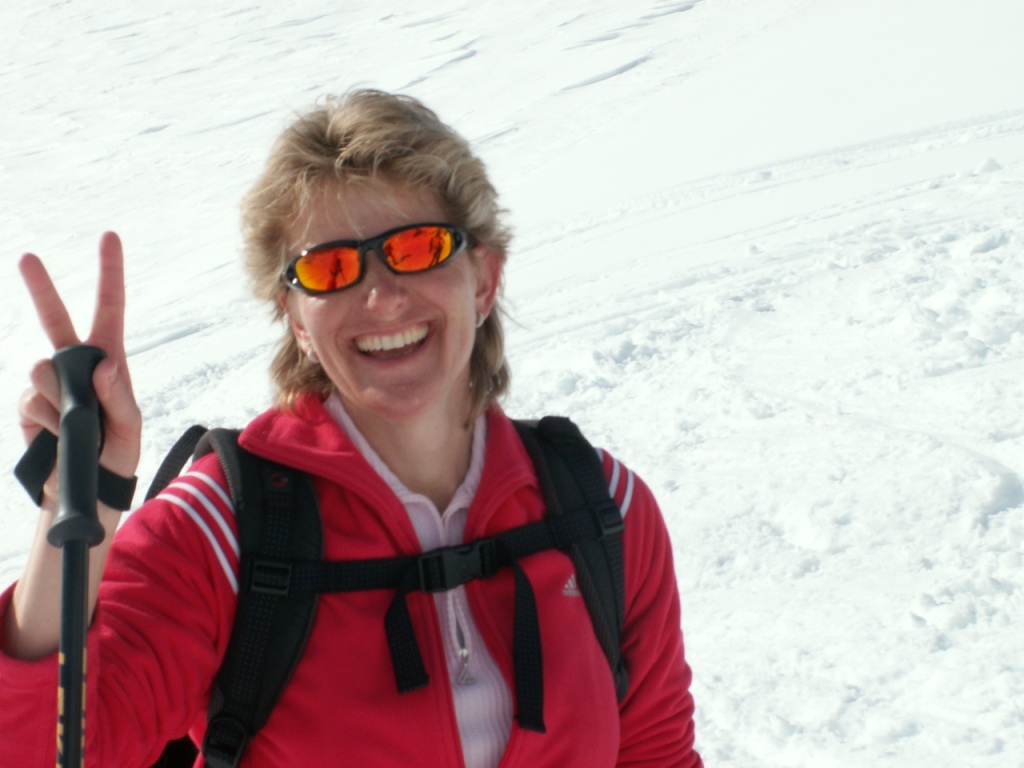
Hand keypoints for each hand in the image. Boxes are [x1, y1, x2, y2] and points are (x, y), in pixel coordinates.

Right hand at [17, 232, 141, 504]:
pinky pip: (30, 402)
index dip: (109, 273)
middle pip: (55, 319)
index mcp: (109, 361)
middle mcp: (76, 365)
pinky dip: (46, 421)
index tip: (109, 238)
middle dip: (41, 288)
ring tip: (77, 425)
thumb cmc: (116, 454)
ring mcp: (49, 384)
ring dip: (58, 396)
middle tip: (28, 257)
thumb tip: (104, 363)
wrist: (86, 488)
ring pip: (41, 369)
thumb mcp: (128, 429)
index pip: (109, 310)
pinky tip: (58, 437)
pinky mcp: (28, 405)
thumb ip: (118, 397)